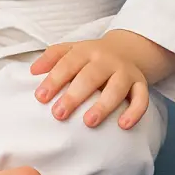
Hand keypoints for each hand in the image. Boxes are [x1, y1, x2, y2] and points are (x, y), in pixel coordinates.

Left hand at [30, 39, 149, 129]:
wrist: (126, 49)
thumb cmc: (90, 57)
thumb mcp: (71, 49)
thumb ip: (52, 57)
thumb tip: (32, 71)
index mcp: (86, 51)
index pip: (68, 63)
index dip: (54, 79)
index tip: (40, 97)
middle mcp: (107, 60)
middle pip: (90, 76)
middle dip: (74, 96)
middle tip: (59, 114)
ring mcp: (125, 72)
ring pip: (117, 87)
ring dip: (103, 104)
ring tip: (89, 122)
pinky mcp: (140, 84)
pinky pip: (142, 98)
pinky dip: (135, 111)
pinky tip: (123, 125)